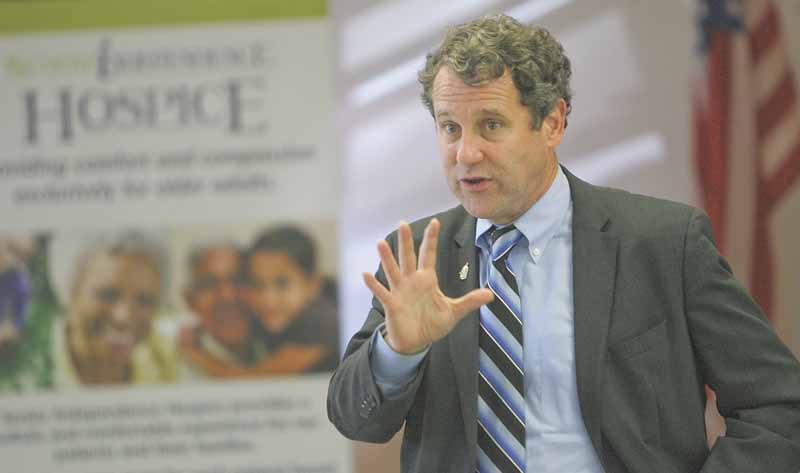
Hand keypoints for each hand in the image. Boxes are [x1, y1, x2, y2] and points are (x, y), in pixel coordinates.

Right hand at [363, 219, 493, 354]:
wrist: (416, 342)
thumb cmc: (432, 324)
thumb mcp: (454, 312)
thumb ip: (470, 301)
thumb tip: (490, 294)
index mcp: (427, 279)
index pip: (429, 255)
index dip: (431, 239)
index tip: (435, 222)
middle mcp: (411, 281)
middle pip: (408, 257)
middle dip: (406, 241)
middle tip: (402, 223)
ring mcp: (399, 291)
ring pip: (392, 270)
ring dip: (387, 258)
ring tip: (380, 243)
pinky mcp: (391, 304)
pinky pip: (381, 292)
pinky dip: (373, 284)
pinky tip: (365, 274)